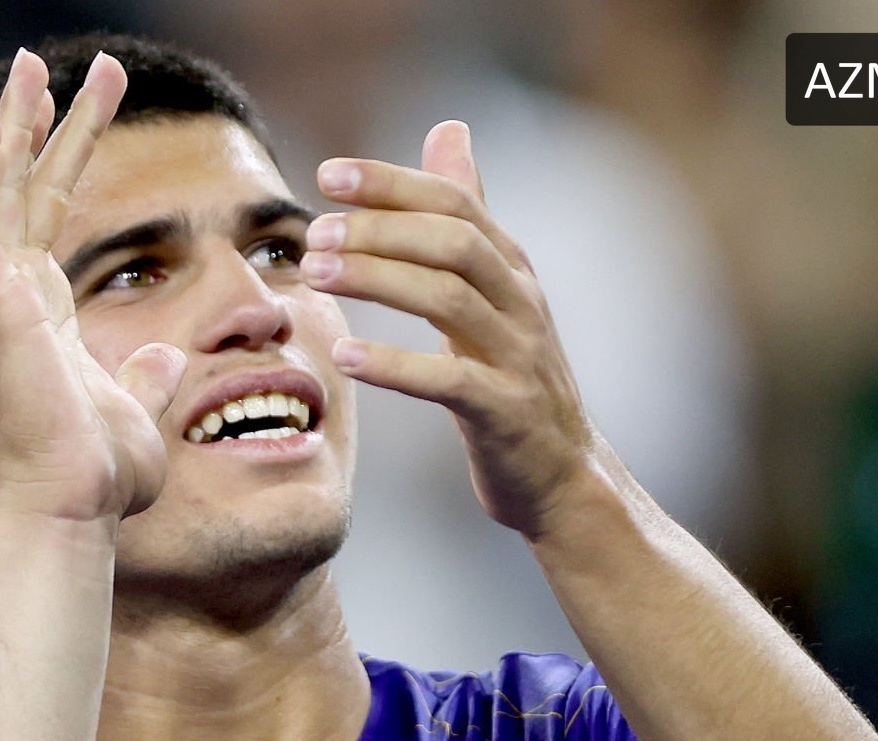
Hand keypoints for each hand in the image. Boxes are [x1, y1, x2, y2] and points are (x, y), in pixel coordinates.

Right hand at [0, 49, 185, 523]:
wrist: (76, 512)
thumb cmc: (102, 479)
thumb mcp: (141, 412)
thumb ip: (150, 379)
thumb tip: (169, 354)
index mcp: (46, 318)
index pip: (53, 216)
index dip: (70, 155)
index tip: (93, 104)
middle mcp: (16, 302)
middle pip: (27, 189)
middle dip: (47, 122)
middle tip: (75, 64)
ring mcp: (1, 304)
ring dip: (13, 129)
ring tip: (31, 66)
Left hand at [304, 122, 601, 538]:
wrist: (561, 473)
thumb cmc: (512, 378)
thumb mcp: (492, 289)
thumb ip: (468, 214)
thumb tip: (448, 128)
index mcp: (510, 268)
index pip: (454, 202)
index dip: (392, 182)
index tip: (328, 174)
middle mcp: (520, 302)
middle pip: (453, 241)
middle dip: (380, 229)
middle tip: (315, 234)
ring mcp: (518, 357)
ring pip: (449, 299)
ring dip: (377, 280)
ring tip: (317, 276)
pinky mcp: (506, 412)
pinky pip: (449, 381)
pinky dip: (394, 365)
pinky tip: (345, 356)